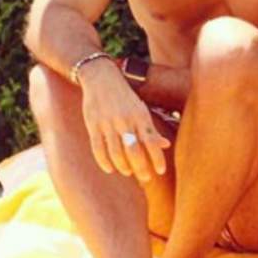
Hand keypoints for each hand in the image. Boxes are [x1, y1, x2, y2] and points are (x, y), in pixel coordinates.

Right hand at [78, 62, 169, 181]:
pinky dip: (104, 161)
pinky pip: (98, 147)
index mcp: (140, 116)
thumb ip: (151, 128)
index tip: (161, 171)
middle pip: (134, 150)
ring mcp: (107, 123)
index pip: (151, 141)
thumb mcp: (141, 109)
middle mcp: (125, 120)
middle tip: (145, 179)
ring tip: (129, 173)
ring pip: (116, 151)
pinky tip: (110, 169)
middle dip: (141, 167)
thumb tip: (165, 145)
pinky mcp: (92, 125)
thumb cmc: (125, 97)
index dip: (157, 158)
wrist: (101, 78)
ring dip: (123, 166)